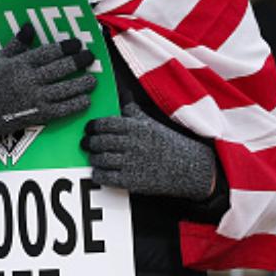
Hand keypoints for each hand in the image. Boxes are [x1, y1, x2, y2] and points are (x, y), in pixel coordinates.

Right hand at [0, 25, 96, 142]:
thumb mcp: (1, 60)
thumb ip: (17, 44)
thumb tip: (29, 26)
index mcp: (20, 65)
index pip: (48, 53)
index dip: (65, 47)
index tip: (77, 43)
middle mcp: (29, 80)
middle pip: (60, 69)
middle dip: (78, 61)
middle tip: (90, 57)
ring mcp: (35, 99)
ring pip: (65, 89)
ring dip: (82, 84)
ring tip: (92, 79)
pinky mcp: (38, 115)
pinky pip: (62, 109)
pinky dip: (76, 104)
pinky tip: (86, 100)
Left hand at [82, 103, 216, 199]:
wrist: (190, 168)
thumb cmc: (169, 143)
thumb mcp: (152, 123)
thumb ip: (134, 111)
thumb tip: (124, 95)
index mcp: (136, 128)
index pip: (105, 124)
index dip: (92, 127)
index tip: (88, 129)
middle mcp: (131, 144)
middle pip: (99, 142)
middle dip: (89, 143)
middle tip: (85, 144)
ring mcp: (131, 163)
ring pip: (100, 159)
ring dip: (93, 158)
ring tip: (93, 157)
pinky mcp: (132, 181)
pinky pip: (106, 177)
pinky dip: (98, 174)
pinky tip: (98, 172)